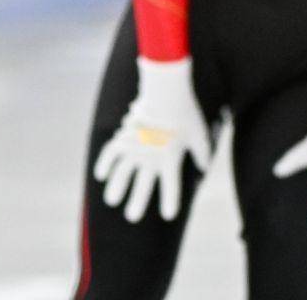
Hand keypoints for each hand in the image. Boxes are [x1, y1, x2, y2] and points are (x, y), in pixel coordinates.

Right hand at [93, 58, 212, 222]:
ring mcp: (136, 148)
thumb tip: (206, 166)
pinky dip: (104, 163)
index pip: (171, 188)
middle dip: (137, 203)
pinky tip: (100, 174)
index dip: (170, 202)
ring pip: (123, 174)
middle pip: (143, 187)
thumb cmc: (185, 112)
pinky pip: (110, 153)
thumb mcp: (199, 133)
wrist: (167, 90)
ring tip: (112, 200)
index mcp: (171, 160)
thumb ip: (202, 153)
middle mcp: (151, 158)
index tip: (168, 215)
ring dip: (117, 188)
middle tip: (132, 217)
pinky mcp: (125, 136)